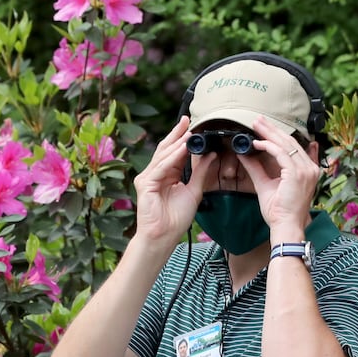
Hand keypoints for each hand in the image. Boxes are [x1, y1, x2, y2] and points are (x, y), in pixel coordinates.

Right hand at [132, 116, 209, 243]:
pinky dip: (172, 157)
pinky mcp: (145, 184)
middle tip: (187, 119)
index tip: (193, 126)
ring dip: (177, 143)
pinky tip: (182, 149)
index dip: (183, 139)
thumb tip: (211, 154)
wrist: (164, 237)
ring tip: (189, 132)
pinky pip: (161, 167)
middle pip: (166, 149)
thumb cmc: (176, 219)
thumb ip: (201, 173)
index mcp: (166, 175)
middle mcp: (155, 173)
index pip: (175, 152)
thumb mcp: (194, 191)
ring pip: (164, 156)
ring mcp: (148, 178)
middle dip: (177, 134)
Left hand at [238, 115, 318, 237]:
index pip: (293, 146)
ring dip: (269, 133)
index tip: (265, 127)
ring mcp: (306, 170)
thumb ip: (257, 168)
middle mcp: (310, 168)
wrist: (286, 226)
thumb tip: (245, 154)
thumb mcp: (266, 184)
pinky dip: (268, 146)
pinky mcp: (297, 173)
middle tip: (257, 120)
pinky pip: (281, 153)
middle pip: (290, 141)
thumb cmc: (280, 211)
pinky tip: (257, 143)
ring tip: (256, 125)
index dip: (279, 134)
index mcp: (307, 170)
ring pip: (286, 144)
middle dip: (272, 129)